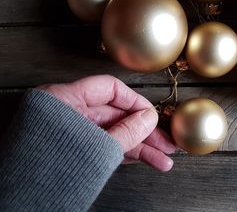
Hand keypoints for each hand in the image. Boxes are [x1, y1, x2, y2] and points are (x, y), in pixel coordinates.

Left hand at [38, 75, 175, 171]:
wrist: (19, 202)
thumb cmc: (45, 170)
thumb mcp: (94, 147)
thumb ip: (126, 132)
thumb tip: (150, 118)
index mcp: (65, 99)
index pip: (109, 89)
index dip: (135, 102)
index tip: (153, 116)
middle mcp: (70, 113)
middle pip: (116, 115)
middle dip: (144, 132)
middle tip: (165, 144)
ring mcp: (73, 133)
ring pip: (114, 134)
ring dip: (139, 147)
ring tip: (162, 160)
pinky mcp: (76, 150)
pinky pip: (105, 147)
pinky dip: (125, 154)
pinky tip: (146, 160)